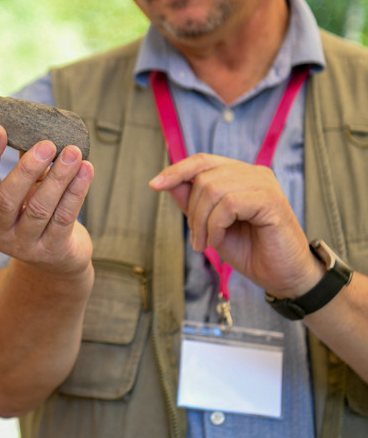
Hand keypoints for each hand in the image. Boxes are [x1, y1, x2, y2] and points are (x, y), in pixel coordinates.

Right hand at [0, 125, 93, 277]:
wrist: (54, 260)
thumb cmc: (32, 211)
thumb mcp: (20, 191)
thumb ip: (21, 163)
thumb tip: (28, 123)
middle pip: (7, 198)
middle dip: (27, 169)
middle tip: (46, 144)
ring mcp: (23, 245)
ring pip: (40, 208)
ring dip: (59, 177)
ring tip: (73, 152)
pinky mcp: (51, 251)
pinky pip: (65, 217)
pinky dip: (77, 191)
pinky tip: (86, 170)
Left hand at [149, 154, 320, 296]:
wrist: (283, 276)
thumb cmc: (250, 251)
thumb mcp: (211, 225)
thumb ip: (193, 202)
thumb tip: (169, 182)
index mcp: (241, 175)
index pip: (203, 161)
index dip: (177, 170)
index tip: (154, 184)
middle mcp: (254, 174)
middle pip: (204, 176)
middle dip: (191, 210)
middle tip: (196, 238)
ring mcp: (265, 185)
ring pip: (213, 189)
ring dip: (201, 221)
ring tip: (205, 243)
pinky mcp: (271, 201)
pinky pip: (229, 204)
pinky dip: (215, 225)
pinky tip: (217, 240)